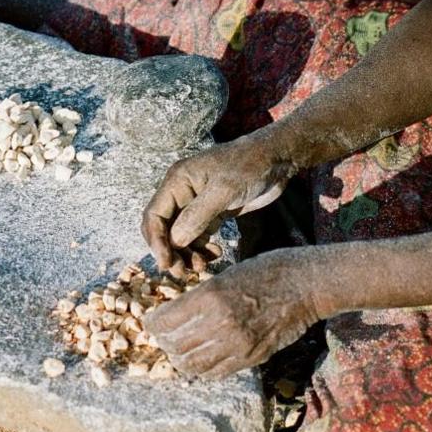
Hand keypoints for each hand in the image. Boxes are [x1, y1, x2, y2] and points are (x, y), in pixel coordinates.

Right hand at [139, 133, 288, 271]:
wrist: (276, 158)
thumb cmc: (250, 165)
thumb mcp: (224, 190)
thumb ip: (198, 216)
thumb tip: (175, 242)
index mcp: (177, 181)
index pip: (154, 216)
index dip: (157, 242)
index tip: (166, 264)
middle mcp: (182, 193)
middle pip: (164, 229)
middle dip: (171, 252)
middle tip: (183, 273)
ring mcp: (197, 204)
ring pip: (181, 236)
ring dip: (187, 254)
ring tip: (203, 267)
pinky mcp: (213, 213)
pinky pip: (198, 236)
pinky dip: (202, 250)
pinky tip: (216, 255)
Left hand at [143, 250, 319, 379]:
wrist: (307, 285)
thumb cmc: (268, 270)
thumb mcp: (227, 274)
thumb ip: (202, 297)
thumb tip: (178, 314)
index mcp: (211, 296)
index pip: (165, 321)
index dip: (152, 324)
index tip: (152, 321)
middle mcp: (221, 324)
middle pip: (175, 347)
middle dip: (164, 343)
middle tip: (164, 337)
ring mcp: (237, 344)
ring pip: (192, 365)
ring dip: (181, 359)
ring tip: (182, 350)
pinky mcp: (251, 357)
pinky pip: (216, 373)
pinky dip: (203, 368)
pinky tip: (204, 357)